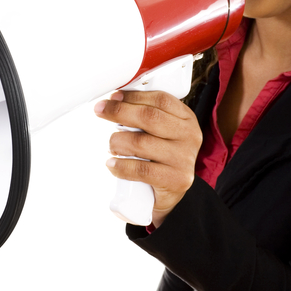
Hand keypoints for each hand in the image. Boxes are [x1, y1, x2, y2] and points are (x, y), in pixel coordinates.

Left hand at [94, 90, 202, 227]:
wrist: (172, 195)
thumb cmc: (161, 158)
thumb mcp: (162, 132)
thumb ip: (147, 115)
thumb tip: (115, 100)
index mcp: (187, 119)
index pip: (161, 99)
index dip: (134, 96)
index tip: (114, 97)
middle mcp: (189, 136)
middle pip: (149, 117)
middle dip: (120, 111)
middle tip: (101, 110)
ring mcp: (184, 159)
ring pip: (141, 142)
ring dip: (117, 141)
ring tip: (111, 145)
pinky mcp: (175, 180)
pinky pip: (141, 169)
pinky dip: (121, 166)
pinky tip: (112, 164)